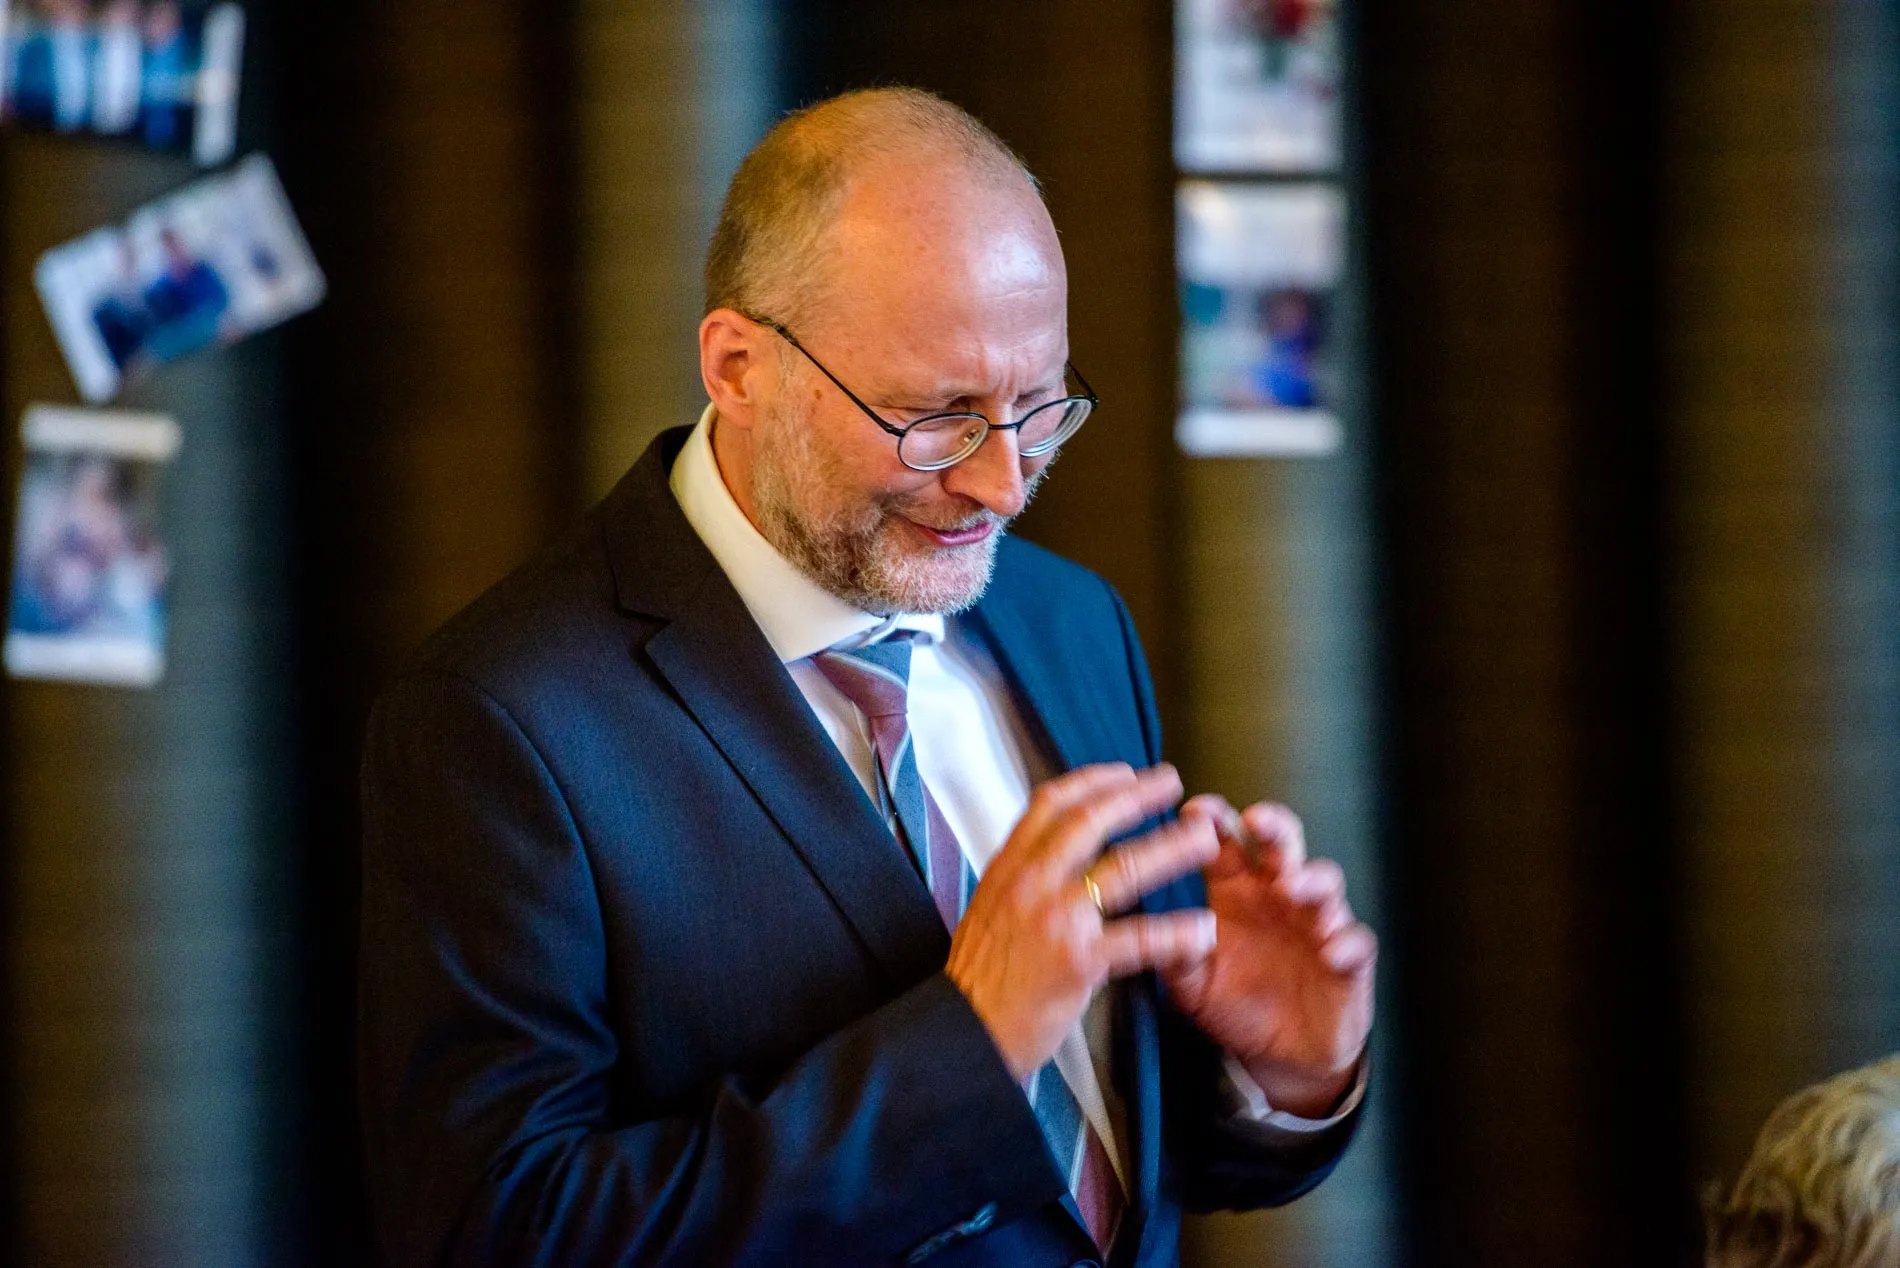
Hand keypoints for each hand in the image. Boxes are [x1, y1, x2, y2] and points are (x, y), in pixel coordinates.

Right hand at [946, 763, 1220, 1080]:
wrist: (965, 1030)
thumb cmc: (979, 977)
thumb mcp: (990, 907)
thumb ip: (1023, 876)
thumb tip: (1054, 853)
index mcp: (1008, 867)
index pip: (1051, 803)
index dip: (1092, 781)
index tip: (1124, 772)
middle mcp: (1031, 883)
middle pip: (1091, 822)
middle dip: (1137, 796)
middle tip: (1172, 783)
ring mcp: (1056, 919)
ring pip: (1124, 869)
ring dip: (1171, 849)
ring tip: (1205, 840)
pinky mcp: (1079, 961)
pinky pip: (1139, 939)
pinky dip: (1176, 932)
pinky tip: (1203, 929)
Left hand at [1164, 797, 1375, 1117]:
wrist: (1281, 1054)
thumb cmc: (1233, 1003)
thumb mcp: (1190, 984)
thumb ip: (1171, 955)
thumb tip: (1140, 932)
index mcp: (1236, 891)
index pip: (1227, 843)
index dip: (1215, 821)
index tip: (1195, 810)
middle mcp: (1278, 896)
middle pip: (1281, 845)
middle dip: (1272, 827)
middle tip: (1256, 821)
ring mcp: (1317, 923)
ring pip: (1325, 884)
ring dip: (1310, 880)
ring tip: (1291, 888)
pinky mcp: (1349, 959)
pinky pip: (1356, 943)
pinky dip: (1346, 944)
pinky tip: (1332, 952)